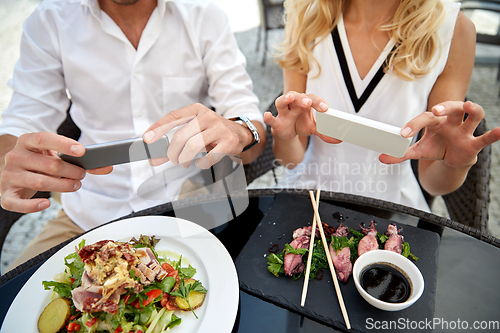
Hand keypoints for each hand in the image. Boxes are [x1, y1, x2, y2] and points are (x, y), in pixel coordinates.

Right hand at [0, 132, 110, 212]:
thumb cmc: (42, 162)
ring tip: (75, 186)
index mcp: (27, 141)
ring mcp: (9, 175)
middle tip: (81, 175)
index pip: (44, 139)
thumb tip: (108, 167)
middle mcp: (15, 156)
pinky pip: (16, 203)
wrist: (15, 171)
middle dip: (71, 171)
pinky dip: (32, 206)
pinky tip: (46, 203)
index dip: (64, 144)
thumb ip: (82, 161)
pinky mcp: (6, 193)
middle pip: (48, 164)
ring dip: (62, 186)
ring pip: (39, 182)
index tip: (82, 151)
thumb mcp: (58, 155)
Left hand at [143, 103, 253, 168]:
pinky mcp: (229, 142)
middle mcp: (208, 116)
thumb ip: (174, 143)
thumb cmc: (212, 132)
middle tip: (172, 159)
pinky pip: (209, 157)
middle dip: (172, 152)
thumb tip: (153, 158)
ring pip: (193, 146)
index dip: (159, 128)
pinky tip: (200, 162)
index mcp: (197, 110)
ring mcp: (220, 129)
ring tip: (184, 162)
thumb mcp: (195, 131)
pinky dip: (201, 163)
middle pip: (181, 135)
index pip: (174, 117)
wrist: (240, 133)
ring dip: (185, 158)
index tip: (147, 139)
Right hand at [263, 91, 340, 143]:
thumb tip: (340, 139)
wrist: (289, 133)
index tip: (326, 108)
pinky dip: (269, 117)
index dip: (319, 102)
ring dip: (286, 99)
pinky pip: (272, 118)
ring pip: (282, 102)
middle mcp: (294, 104)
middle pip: (297, 96)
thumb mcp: (314, 128)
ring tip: (289, 98)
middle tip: (308, 103)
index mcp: (306, 103)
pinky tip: (267, 115)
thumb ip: (325, 132)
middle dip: (303, 99)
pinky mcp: (276, 122)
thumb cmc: (301, 124)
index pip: (313, 99)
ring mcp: (284, 112)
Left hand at [379, 101, 499, 167]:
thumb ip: (400, 154)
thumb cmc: (435, 148)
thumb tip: (381, 157)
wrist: (451, 159)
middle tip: (435, 109)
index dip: (413, 125)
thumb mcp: (417, 152)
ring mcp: (465, 131)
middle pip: (452, 107)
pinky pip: (486, 137)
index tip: (402, 134)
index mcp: (435, 121)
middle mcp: (451, 121)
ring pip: (473, 114)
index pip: (424, 118)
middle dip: (446, 106)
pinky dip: (494, 134)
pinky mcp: (474, 143)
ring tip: (469, 106)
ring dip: (472, 109)